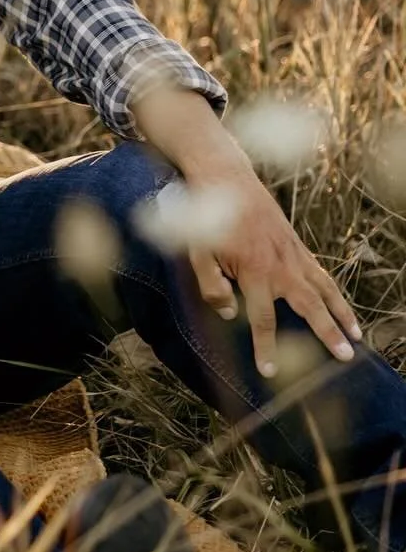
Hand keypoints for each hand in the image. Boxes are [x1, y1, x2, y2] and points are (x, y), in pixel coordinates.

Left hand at [132, 84, 361, 377]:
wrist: (224, 180)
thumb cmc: (207, 220)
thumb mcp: (196, 254)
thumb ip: (211, 287)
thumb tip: (230, 314)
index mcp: (254, 271)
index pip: (263, 319)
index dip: (266, 347)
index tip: (269, 371)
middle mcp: (280, 265)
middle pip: (310, 306)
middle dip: (328, 334)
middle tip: (344, 358)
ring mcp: (292, 254)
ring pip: (325, 288)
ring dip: (342, 313)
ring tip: (356, 336)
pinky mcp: (296, 244)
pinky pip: (320, 271)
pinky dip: (333, 289)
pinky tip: (338, 303)